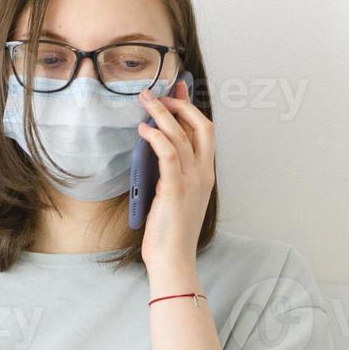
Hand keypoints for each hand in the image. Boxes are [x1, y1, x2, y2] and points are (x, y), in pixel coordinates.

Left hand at [136, 80, 214, 278]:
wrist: (173, 258)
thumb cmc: (170, 232)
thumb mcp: (175, 196)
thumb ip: (172, 174)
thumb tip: (156, 149)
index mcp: (205, 175)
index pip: (205, 132)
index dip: (191, 108)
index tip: (177, 91)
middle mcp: (203, 174)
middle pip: (200, 126)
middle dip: (180, 104)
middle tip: (159, 94)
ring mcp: (192, 181)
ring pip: (181, 135)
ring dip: (162, 113)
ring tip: (145, 101)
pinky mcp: (175, 188)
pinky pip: (168, 153)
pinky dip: (156, 136)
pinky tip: (143, 129)